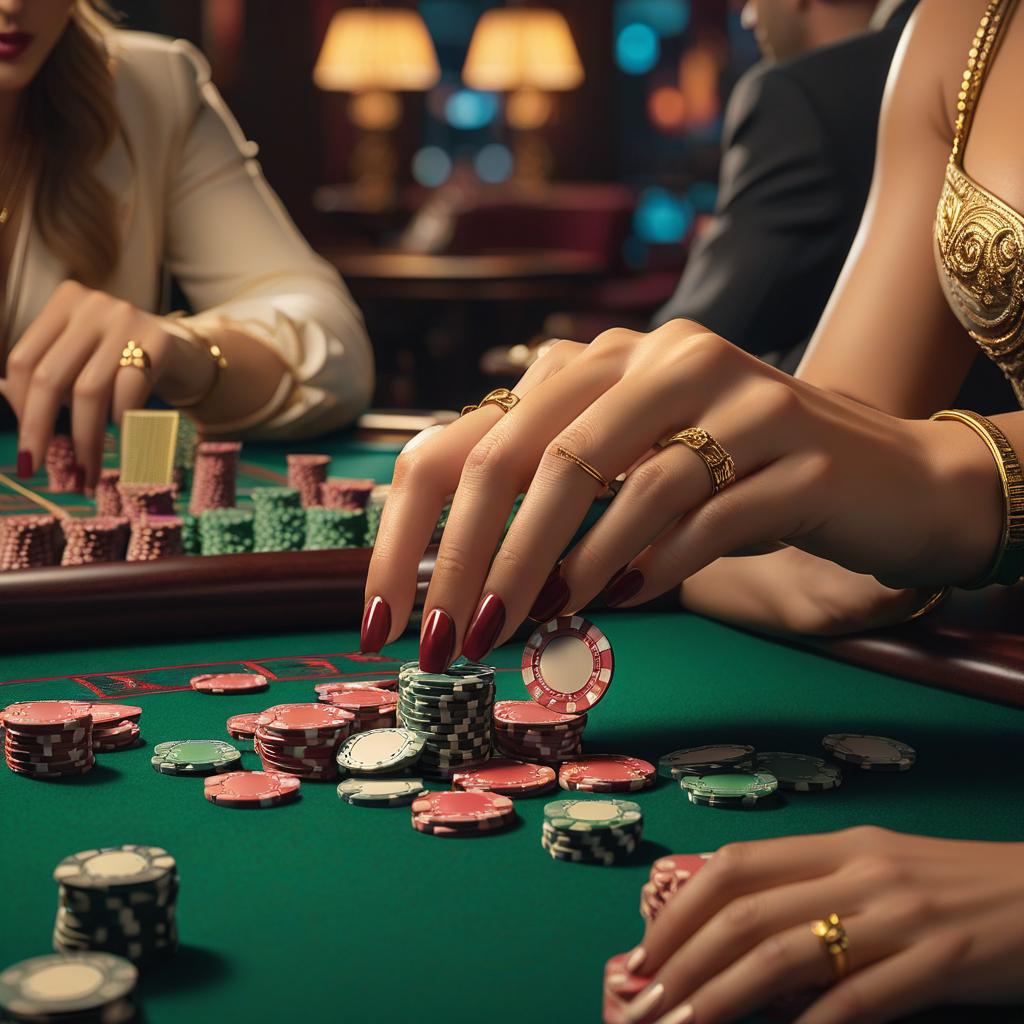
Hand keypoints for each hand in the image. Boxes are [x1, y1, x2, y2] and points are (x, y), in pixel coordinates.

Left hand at [0, 280, 213, 488]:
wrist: (187, 353)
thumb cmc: (122, 364)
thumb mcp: (83, 363)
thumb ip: (51, 383)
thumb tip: (26, 436)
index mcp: (63, 303)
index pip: (24, 361)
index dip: (20, 409)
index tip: (27, 449)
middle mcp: (92, 305)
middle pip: (51, 377)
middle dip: (41, 430)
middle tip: (37, 470)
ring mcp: (127, 319)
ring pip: (89, 391)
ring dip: (85, 440)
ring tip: (87, 472)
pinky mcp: (159, 341)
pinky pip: (129, 393)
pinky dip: (122, 424)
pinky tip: (125, 440)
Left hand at [363, 321, 1000, 664]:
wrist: (880, 475)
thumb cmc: (730, 481)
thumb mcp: (627, 468)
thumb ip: (546, 497)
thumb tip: (445, 581)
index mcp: (599, 361)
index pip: (466, 439)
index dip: (409, 534)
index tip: (381, 621)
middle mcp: (660, 358)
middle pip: (529, 457)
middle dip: (473, 561)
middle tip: (450, 643)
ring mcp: (735, 396)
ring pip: (614, 482)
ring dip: (557, 571)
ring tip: (531, 627)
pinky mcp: (795, 452)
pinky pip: (701, 517)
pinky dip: (650, 567)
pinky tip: (628, 599)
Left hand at [615, 827, 1023, 1023]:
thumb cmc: (955, 887)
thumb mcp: (878, 874)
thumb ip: (813, 895)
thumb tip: (738, 944)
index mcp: (839, 845)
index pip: (736, 866)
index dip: (682, 908)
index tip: (645, 952)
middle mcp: (859, 871)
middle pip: (747, 912)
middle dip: (685, 961)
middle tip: (643, 1003)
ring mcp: (900, 915)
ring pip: (786, 955)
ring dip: (723, 997)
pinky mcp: (942, 960)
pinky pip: (861, 999)